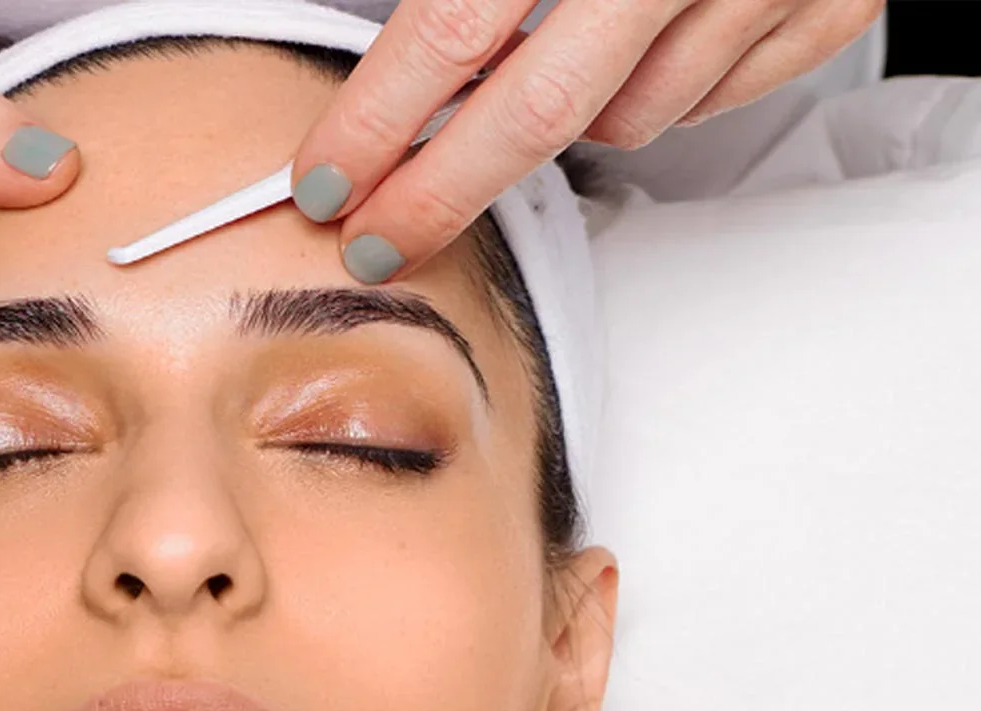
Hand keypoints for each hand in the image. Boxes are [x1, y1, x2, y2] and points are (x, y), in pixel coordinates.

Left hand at [288, 0, 884, 282]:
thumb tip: (380, 63)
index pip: (454, 30)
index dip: (379, 117)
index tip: (328, 178)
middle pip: (535, 114)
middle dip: (438, 193)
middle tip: (376, 242)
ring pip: (626, 118)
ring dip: (571, 113)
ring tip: (560, 57)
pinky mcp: (827, 8)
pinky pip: (708, 102)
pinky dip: (661, 88)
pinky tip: (647, 42)